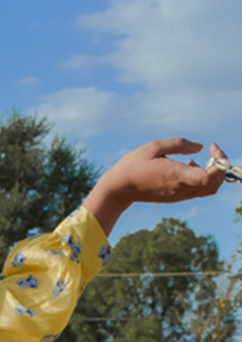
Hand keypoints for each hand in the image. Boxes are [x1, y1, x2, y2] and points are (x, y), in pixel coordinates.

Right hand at [83, 139, 227, 236]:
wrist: (119, 189)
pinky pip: (198, 190)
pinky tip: (190, 166)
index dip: (220, 162)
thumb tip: (199, 147)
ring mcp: (178, 195)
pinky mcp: (176, 197)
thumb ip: (179, 144)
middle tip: (213, 151)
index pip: (209, 177)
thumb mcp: (154, 147)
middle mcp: (180, 188)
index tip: (212, 147)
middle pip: (214, 184)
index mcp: (176, 175)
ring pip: (209, 189)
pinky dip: (203, 178)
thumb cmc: (133, 165)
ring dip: (213, 173)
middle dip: (221, 167)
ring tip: (199, 159)